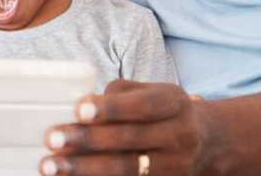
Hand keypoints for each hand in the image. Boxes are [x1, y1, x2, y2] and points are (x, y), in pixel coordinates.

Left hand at [39, 80, 224, 175]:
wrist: (209, 143)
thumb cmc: (163, 112)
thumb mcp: (150, 92)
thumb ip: (119, 96)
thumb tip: (80, 108)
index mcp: (173, 105)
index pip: (142, 106)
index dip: (111, 108)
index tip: (79, 109)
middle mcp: (178, 137)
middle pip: (130, 140)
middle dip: (87, 141)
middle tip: (52, 139)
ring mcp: (175, 168)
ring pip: (127, 170)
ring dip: (85, 169)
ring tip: (51, 166)